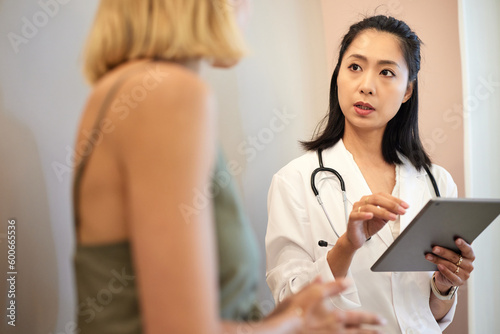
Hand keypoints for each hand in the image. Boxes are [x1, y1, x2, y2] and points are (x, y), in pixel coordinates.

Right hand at [270, 277, 385, 333]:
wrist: (281, 329)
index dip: (371, 319)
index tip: (381, 320)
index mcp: (335, 317)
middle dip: (371, 332)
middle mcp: (335, 331)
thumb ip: (331, 286)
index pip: (359, 318)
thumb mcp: (312, 292)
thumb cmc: (294, 312)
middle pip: (358, 333)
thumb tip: (345, 281)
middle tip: (380, 332)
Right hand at [346, 193, 408, 248]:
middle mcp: (363, 202)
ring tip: (392, 217)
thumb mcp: (383, 219)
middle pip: (376, 198)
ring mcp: (356, 209)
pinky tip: (371, 215)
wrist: (358, 238)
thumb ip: (389, 213)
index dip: (395, 199)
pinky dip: (364, 214)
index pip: (383, 195)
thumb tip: (399, 209)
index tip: (405, 206)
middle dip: (391, 205)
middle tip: (401, 211)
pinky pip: (357, 214)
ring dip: (383, 212)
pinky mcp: (352, 218)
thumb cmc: (368, 226)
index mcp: (370, 200)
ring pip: (369, 206)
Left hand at [425, 238, 474, 292]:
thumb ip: (450, 245)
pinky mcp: (459, 282)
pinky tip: (438, 266)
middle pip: (456, 257)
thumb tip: (442, 235)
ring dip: (438, 260)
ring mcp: (465, 274)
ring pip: (450, 266)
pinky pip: (451, 276)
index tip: (456, 239)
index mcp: (470, 256)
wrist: (445, 275)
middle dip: (444, 252)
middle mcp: (469, 265)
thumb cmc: (448, 259)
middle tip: (434, 248)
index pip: (467, 249)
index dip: (462, 245)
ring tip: (428, 256)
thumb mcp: (451, 252)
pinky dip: (444, 271)